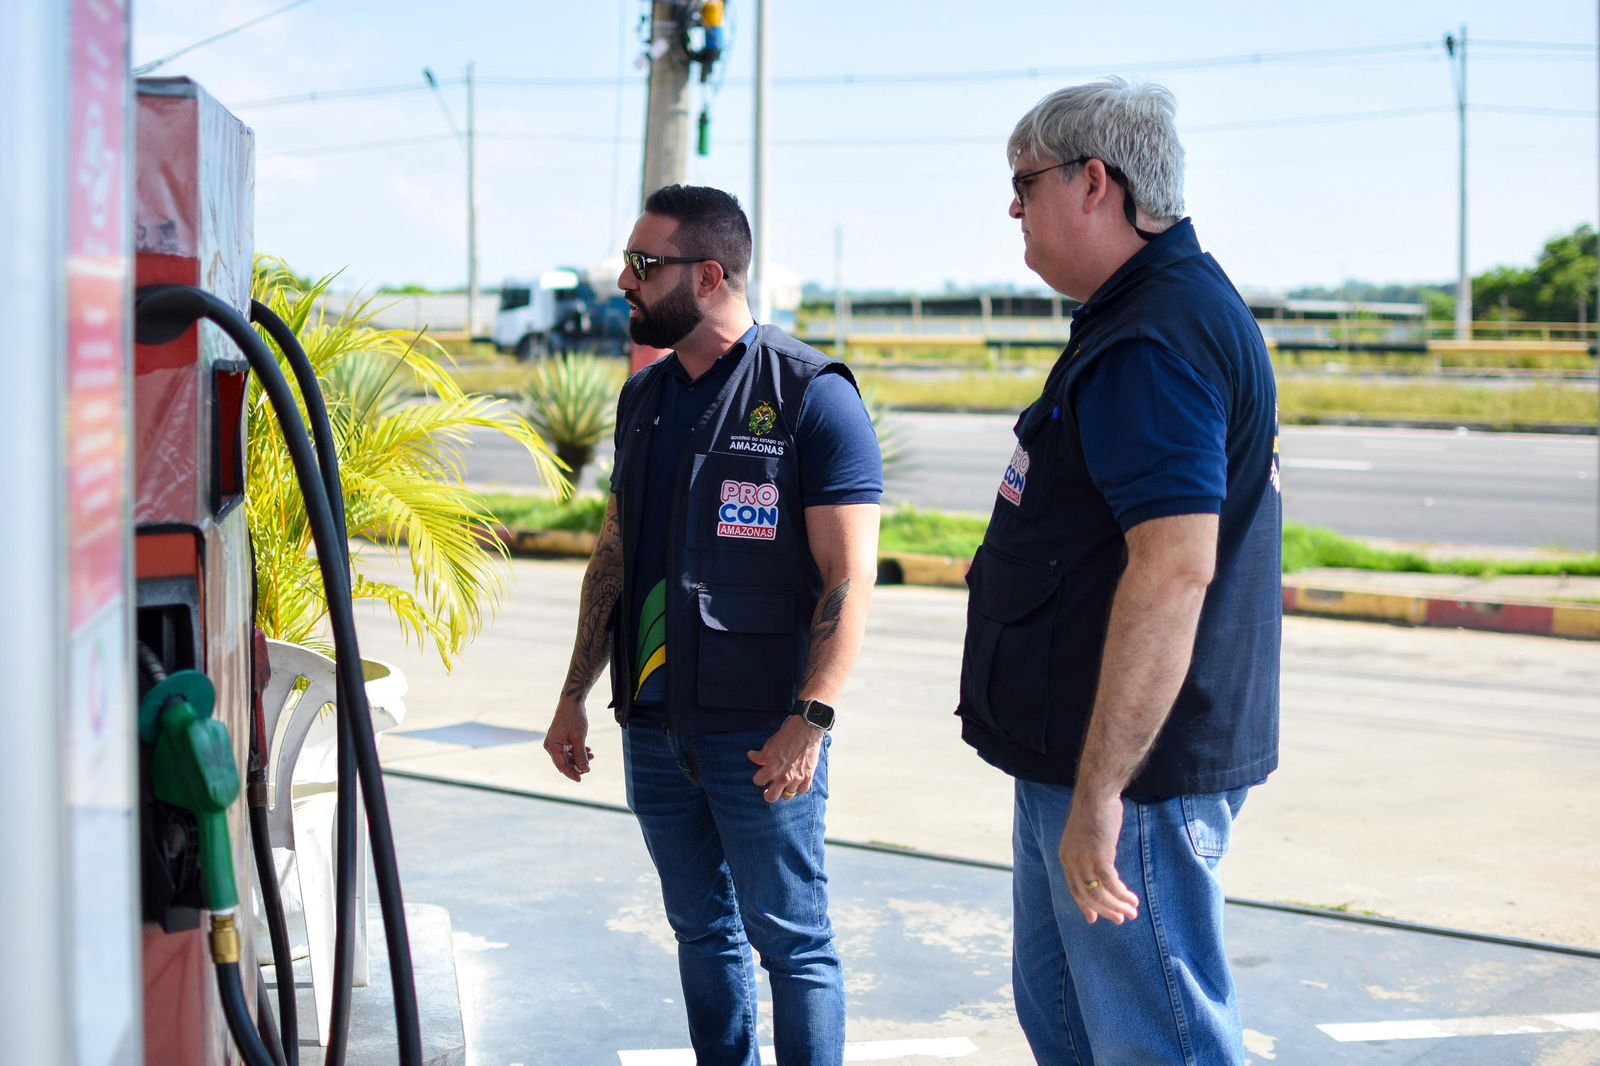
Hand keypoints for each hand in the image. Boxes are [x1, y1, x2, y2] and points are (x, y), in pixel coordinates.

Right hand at [541, 700, 593, 782]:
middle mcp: (551, 745)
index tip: (580, 779)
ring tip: (591, 755)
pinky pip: (568, 750)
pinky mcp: (560, 739)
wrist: (572, 703)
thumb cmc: (574, 718)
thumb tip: (584, 770)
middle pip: (564, 762)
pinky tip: (587, 750)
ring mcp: (555, 742)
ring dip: (579, 758)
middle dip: (577, 765)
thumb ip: (580, 755)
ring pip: (567, 757)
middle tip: (589, 766)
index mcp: (552, 746)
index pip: (561, 765)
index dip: (571, 773)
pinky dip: (577, 752)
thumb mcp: (579, 738)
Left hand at [747, 715, 824, 803]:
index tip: (761, 776)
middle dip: (768, 794)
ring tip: (784, 785)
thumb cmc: (787, 735)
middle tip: (769, 790)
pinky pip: (802, 790)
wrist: (806, 729)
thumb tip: (751, 756)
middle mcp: (783, 777)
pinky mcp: (808, 776)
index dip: (758, 778)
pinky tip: (796, 783)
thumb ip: (760, 756)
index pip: (758, 782)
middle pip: (771, 797)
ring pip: (788, 795)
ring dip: (784, 790)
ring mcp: (796, 778)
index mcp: (771, 769)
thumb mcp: (769, 745)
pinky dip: (799, 788)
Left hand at [1058, 789, 1139, 924]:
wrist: (1096, 795)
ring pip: (1100, 894)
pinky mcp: (1100, 858)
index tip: (1094, 918)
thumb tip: (1103, 867)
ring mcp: (1084, 861)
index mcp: (1066, 857)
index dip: (1085, 905)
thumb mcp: (1086, 837)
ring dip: (1117, 906)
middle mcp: (1072, 862)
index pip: (1074, 889)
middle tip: (1119, 919)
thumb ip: (1091, 854)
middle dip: (1104, 910)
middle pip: (1087, 896)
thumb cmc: (1095, 811)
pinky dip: (1122, 895)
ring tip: (1131, 913)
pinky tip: (1132, 899)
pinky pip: (1111, 885)